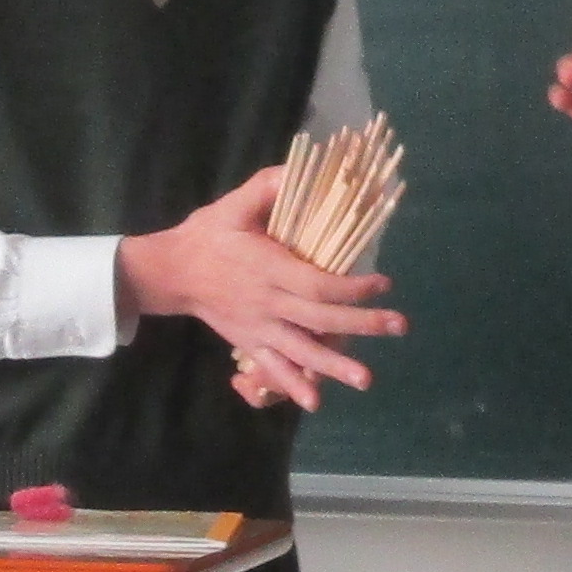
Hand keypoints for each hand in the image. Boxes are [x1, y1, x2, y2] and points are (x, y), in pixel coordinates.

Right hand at [119, 166, 403, 413]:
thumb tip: (302, 169)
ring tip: (366, 380)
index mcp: (268, 267)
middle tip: (399, 325)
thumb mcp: (234, 204)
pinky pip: (273, 369)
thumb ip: (267, 186)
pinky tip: (315, 402)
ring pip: (301, 351)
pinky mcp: (250, 343)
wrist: (172, 272)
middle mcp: (267, 303)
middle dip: (362, 324)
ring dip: (335, 366)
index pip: (316, 284)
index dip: (352, 288)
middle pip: (319, 320)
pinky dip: (293, 387)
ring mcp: (258, 328)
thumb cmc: (208, 235)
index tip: (383, 282)